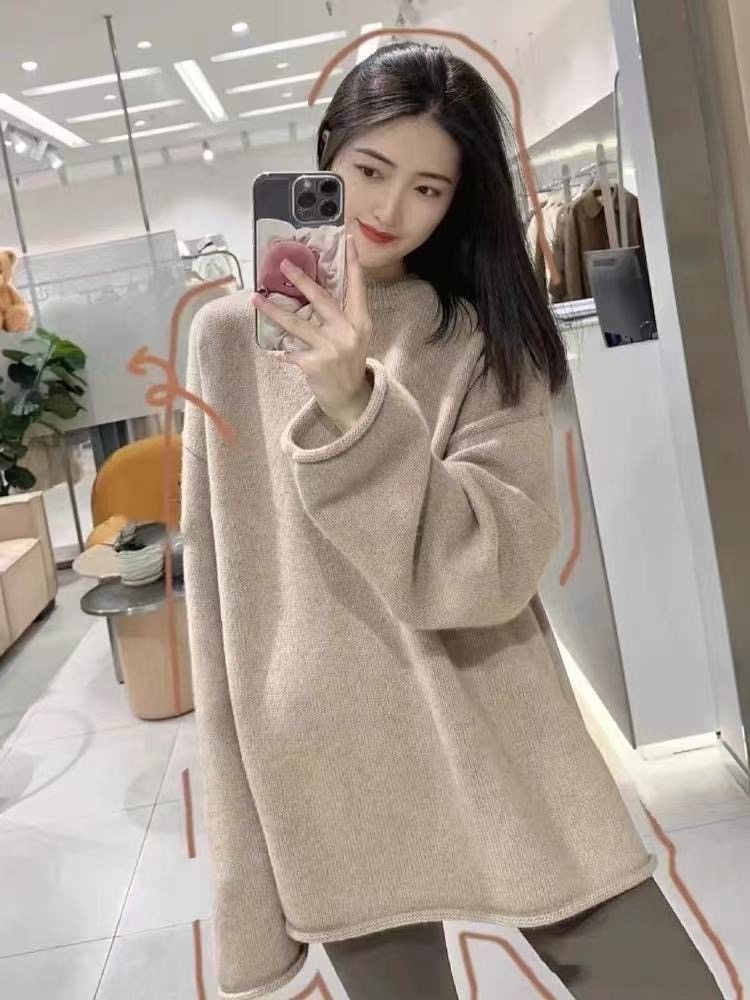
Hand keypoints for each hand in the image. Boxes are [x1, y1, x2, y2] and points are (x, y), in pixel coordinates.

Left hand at [252, 235, 373, 430]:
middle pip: (321, 299)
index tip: (347, 239)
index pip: (357, 287)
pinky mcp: (315, 364)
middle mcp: (348, 331)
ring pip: (297, 324)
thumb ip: (340, 317)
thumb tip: (312, 294)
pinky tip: (277, 351)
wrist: (351, 400)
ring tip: (256, 300)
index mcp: (361, 321)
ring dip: (274, 311)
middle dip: (301, 280)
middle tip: (284, 264)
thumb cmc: (349, 365)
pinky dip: (283, 352)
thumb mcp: (354, 338)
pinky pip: (291, 351)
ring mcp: (331, 348)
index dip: (353, 263)